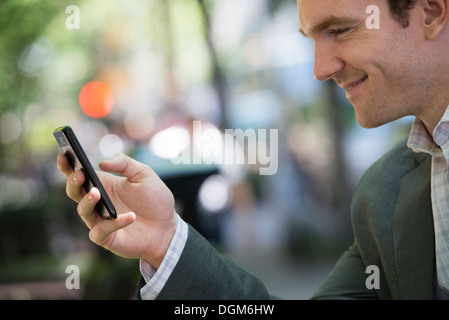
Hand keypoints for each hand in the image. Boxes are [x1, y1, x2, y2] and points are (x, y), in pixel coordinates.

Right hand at [57, 153, 176, 268]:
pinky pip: (102, 231)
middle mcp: (98, 203)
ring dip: (88, 202)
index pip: (79, 174)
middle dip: (73, 183)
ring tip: (97, 192)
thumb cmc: (155, 200)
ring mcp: (100, 221)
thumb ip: (125, 164)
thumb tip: (101, 163)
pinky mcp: (107, 238)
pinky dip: (115, 223)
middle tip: (80, 175)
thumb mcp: (144, 174)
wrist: (168, 227)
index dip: (67, 166)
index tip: (63, 154)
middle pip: (74, 192)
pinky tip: (131, 216)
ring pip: (83, 212)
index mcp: (104, 184)